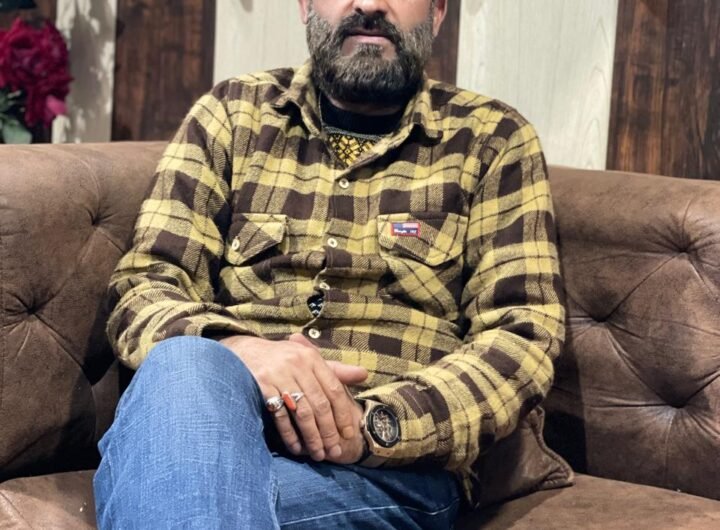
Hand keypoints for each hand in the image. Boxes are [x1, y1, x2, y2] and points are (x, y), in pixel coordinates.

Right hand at [220, 333, 367, 460]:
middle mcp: (297, 364)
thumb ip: (335, 370)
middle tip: (334, 450)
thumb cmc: (284, 358)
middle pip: (319, 404)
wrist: (246, 351)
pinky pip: (279, 415)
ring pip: (301, 412)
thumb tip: (364, 375)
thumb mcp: (309, 359)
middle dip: (328, 431)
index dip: (342, 413)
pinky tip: (297, 448)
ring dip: (311, 437)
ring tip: (318, 454)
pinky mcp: (261, 385)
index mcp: (311, 357)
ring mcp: (278, 375)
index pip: (333, 389)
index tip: (349, 433)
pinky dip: (289, 434)